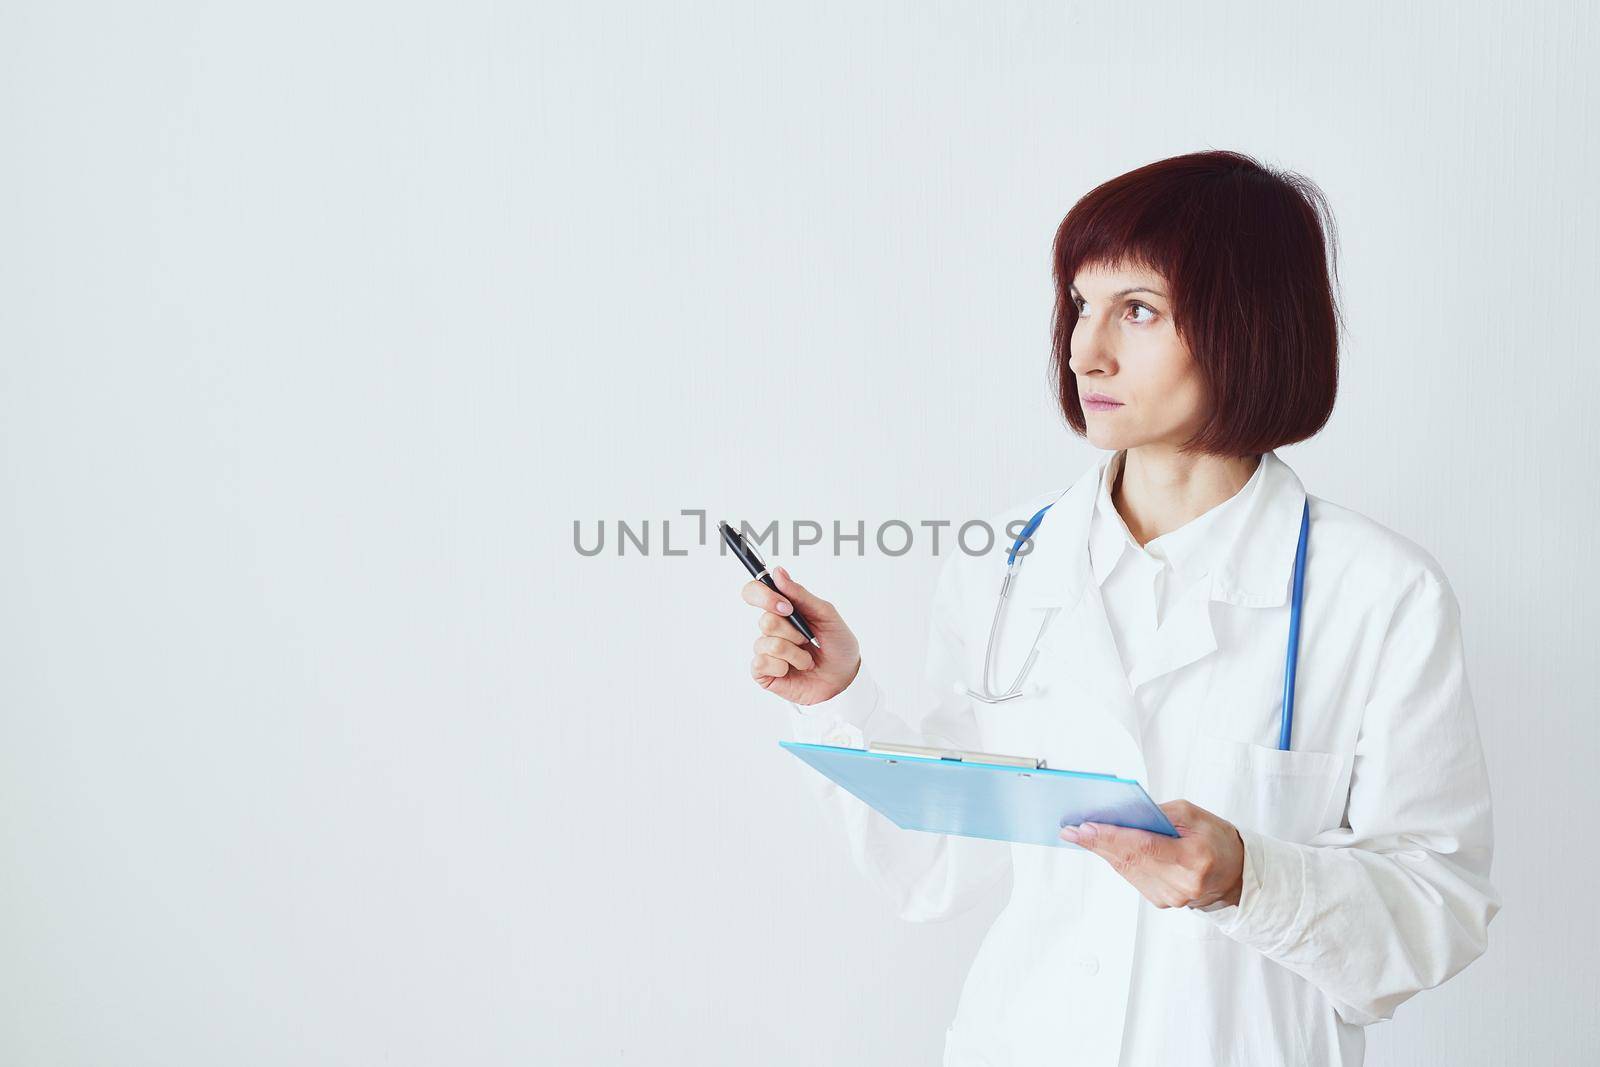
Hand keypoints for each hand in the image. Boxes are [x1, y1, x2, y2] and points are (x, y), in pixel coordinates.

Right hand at [743, 566, 861, 705]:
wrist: (846, 679)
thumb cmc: (838, 645)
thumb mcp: (826, 614)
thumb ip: (800, 595)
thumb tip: (778, 572)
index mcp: (783, 610)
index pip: (754, 592)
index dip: (764, 596)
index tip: (786, 607)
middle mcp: (771, 628)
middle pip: (765, 620)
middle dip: (793, 632)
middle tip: (808, 639)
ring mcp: (766, 650)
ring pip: (768, 643)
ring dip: (795, 653)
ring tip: (807, 660)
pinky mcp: (764, 672)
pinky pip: (761, 663)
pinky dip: (783, 667)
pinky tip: (793, 670)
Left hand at [1059, 800, 1244, 908]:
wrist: (1237, 873)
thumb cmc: (1216, 839)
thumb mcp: (1193, 815)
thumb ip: (1157, 814)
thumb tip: (1120, 815)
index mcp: (1193, 858)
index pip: (1143, 846)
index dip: (1110, 837)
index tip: (1083, 828)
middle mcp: (1181, 883)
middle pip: (1129, 860)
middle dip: (1098, 842)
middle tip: (1071, 829)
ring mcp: (1171, 897)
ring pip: (1126, 870)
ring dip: (1103, 851)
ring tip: (1081, 834)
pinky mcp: (1162, 901)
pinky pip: (1132, 877)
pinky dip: (1117, 861)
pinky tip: (1103, 848)